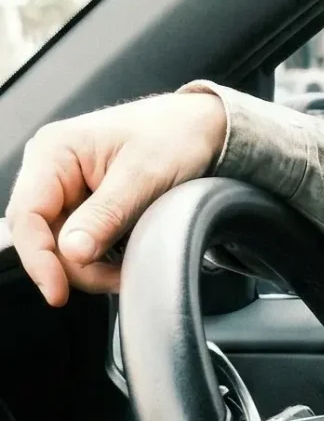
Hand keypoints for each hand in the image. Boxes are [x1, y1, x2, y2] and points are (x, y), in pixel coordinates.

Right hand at [5, 88, 227, 306]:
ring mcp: (65, 191)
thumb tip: (72, 252)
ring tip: (129, 265)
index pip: (27, 215)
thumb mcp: (144, 176)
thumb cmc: (173, 135)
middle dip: (75, 268)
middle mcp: (51, 170)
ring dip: (92, 268)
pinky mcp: (83, 208)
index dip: (38, 258)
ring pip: (61, 248)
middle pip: (41, 238)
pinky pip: (80, 246)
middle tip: (117, 278)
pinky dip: (101, 261)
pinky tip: (125, 257)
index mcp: (54, 151)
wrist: (199, 128)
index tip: (58, 292)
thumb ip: (106, 215)